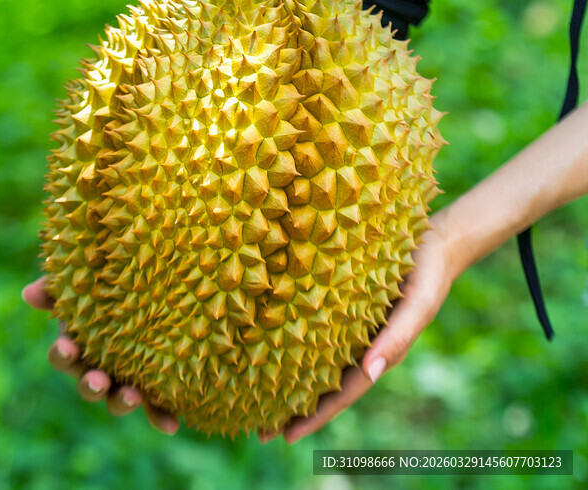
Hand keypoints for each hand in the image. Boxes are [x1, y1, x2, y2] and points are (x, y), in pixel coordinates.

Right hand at [22, 276, 180, 434]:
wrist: (150, 292)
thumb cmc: (106, 287)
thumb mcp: (83, 282)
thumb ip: (58, 287)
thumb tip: (29, 293)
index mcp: (78, 346)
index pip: (62, 355)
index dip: (62, 354)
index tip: (67, 348)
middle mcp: (96, 369)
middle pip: (88, 385)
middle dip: (90, 385)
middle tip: (98, 381)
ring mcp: (122, 382)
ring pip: (117, 400)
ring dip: (121, 402)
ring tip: (132, 397)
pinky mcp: (151, 390)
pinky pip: (154, 408)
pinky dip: (160, 417)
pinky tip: (171, 425)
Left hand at [269, 213, 456, 443]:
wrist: (432, 243)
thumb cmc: (426, 275)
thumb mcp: (418, 306)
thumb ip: (397, 339)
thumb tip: (370, 373)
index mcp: (375, 354)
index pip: (341, 394)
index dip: (315, 417)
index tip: (285, 437)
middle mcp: (355, 347)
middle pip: (319, 385)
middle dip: (290, 410)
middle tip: (255, 431)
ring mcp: (344, 329)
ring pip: (309, 361)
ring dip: (283, 380)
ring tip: (249, 397)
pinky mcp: (334, 304)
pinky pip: (307, 330)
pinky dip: (286, 343)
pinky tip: (262, 347)